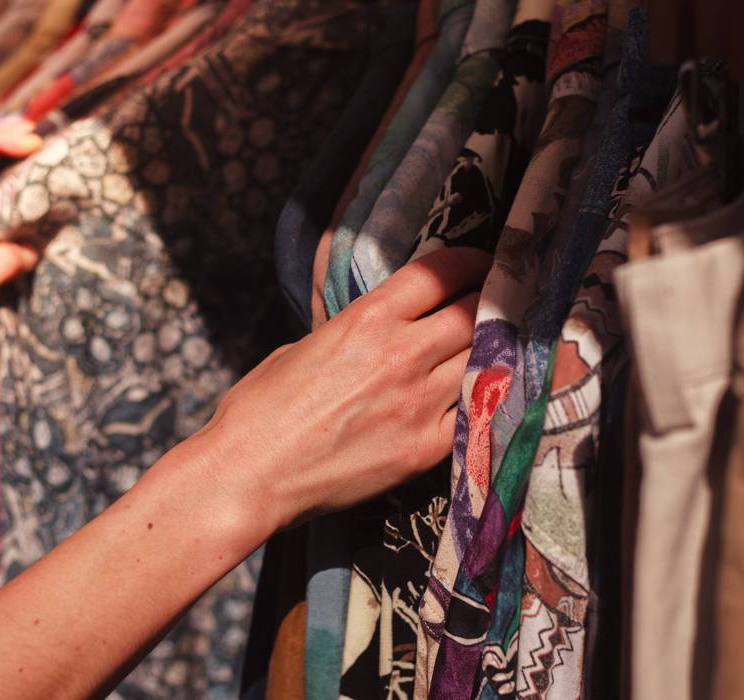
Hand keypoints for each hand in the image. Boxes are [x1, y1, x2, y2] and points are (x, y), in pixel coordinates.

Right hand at [198, 247, 489, 531]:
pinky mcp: (424, 449)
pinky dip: (480, 399)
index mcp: (367, 320)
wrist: (251, 475)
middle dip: (487, 304)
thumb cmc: (260, 410)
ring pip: (483, 360)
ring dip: (489, 350)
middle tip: (493, 305)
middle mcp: (401, 355)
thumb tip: (374, 329)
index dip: (469, 263)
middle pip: (474, 314)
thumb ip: (350, 331)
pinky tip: (480, 394)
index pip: (440, 273)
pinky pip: (474, 413)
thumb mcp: (302, 346)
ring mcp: (418, 404)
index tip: (479, 265)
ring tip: (492, 348)